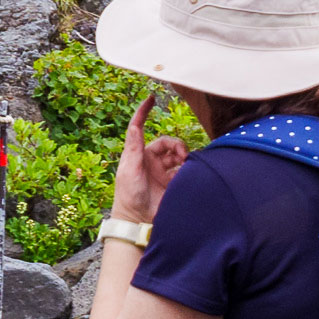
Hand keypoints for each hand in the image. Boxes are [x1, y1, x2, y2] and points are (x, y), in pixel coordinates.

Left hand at [108, 95, 183, 227]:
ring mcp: (164, 173)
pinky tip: (188, 174)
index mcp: (139, 154)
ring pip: (179, 156)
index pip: (142, 127)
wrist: (138, 221)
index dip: (145, 112)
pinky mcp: (174, 185)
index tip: (151, 98)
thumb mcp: (130, 167)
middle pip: (169, 143)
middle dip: (177, 145)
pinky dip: (189, 169)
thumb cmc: (129, 194)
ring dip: (184, 157)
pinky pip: (186, 171)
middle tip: (181, 155)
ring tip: (185, 164)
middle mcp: (153, 162)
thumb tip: (135, 124)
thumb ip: (134, 146)